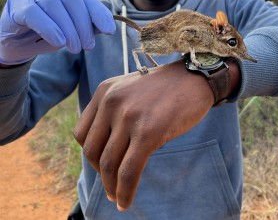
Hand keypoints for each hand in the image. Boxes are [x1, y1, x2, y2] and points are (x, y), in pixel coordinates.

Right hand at [0, 0, 115, 64]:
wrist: (16, 45)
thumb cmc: (46, 35)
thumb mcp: (70, 31)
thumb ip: (87, 26)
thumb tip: (108, 27)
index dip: (98, 13)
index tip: (110, 30)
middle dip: (83, 24)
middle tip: (88, 46)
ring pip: (53, 5)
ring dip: (68, 29)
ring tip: (75, 48)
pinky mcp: (14, 5)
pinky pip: (33, 14)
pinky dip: (49, 28)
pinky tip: (59, 42)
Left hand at [73, 60, 213, 210]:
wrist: (193, 78)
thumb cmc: (164, 89)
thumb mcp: (129, 90)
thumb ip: (113, 112)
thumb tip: (105, 153)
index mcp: (104, 91)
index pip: (82, 133)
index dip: (91, 155)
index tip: (101, 165)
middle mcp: (111, 102)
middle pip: (92, 150)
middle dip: (100, 173)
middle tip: (111, 186)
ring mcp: (129, 116)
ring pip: (109, 164)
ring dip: (111, 188)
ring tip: (117, 197)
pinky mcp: (148, 132)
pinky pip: (128, 172)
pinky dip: (125, 192)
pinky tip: (126, 202)